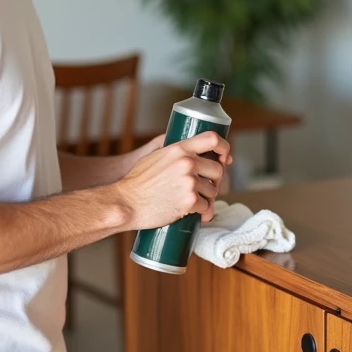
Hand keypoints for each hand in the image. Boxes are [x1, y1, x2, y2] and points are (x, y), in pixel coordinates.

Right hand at [114, 131, 232, 229]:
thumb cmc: (137, 183)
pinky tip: (192, 213)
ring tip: (192, 202)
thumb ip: (176, 153)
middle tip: (205, 188)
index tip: (225, 157)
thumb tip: (194, 155)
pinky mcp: (190, 201)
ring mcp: (190, 182)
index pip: (212, 139)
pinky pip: (206, 207)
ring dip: (206, 198)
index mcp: (179, 149)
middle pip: (218, 169)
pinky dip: (201, 212)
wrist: (126, 202)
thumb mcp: (156, 157)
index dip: (224, 147)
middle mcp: (187, 163)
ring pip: (213, 190)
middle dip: (214, 181)